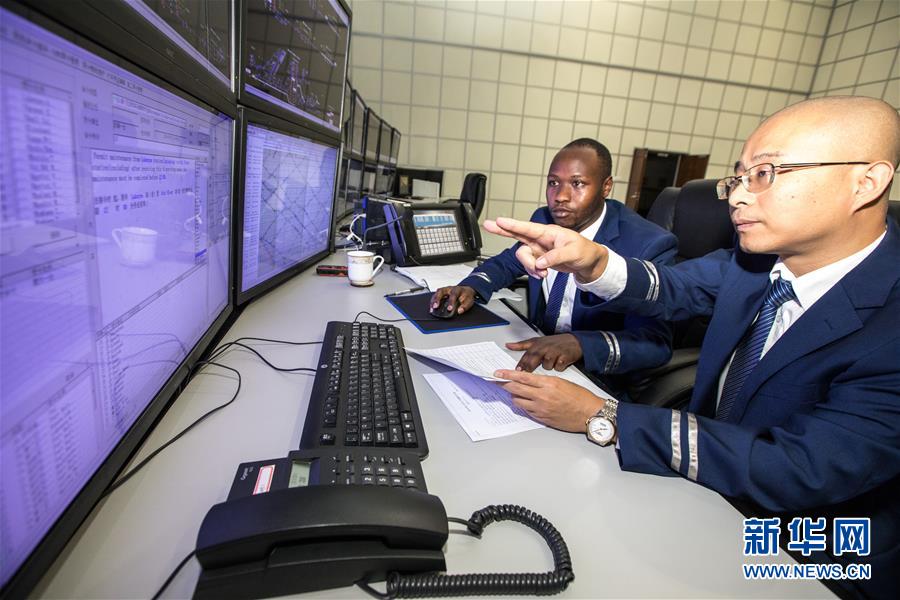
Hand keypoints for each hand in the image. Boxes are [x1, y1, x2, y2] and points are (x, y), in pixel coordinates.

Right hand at [429, 286, 475, 314]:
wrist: (466, 291)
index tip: (449, 309)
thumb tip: (460, 311)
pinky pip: (435, 296)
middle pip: (441, 291)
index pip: (453, 295)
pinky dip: (432, 302)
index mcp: (457, 289)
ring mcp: (444, 290)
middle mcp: (449, 288)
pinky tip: (432, 308)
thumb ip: (465, 306)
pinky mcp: (441, 293)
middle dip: (437, 299)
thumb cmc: (466, 296)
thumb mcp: (469, 301)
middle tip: (435, 307)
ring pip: (437, 293)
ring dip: (433, 301)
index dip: (451, 302)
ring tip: (432, 309)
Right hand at [484, 217, 608, 281]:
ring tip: (542, 273)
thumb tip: (540, 263)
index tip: (498, 221)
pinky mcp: (540, 258)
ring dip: (529, 266)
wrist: (589, 262)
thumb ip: (555, 257)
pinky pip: (529, 266)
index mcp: (549, 232)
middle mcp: (541, 239)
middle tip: (488, 225)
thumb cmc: (585, 251)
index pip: (528, 228)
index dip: (512, 225)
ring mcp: (539, 249)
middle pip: (517, 235)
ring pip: (523, 256)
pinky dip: (533, 272)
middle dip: (502, 231)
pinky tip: (542, 274)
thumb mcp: (573, 252)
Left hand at [494, 369, 604, 431]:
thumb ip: (543, 382)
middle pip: (515, 389)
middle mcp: (542, 396)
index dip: (507, 374)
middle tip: (497, 382)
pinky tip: (525, 403)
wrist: (589, 414)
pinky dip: (523, 405)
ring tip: (514, 393)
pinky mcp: (542, 418)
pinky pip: (526, 411)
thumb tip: (528, 382)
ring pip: (518, 401)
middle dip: (504, 384)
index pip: (522, 377)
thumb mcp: (561, 382)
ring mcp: (541, 409)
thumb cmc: (579, 397)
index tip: (497, 373)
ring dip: (514, 396)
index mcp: (548, 384)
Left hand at [506, 334, 582, 371]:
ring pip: (547, 365)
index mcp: (537, 344)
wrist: (574, 341)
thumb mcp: (537, 341)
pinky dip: (558, 367)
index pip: (526, 355)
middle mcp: (545, 347)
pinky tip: (559, 364)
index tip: (515, 372)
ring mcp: (555, 352)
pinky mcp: (565, 357)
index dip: (521, 364)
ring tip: (551, 363)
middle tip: (527, 375)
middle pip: (534, 359)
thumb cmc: (554, 342)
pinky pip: (558, 367)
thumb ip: (522, 345)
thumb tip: (508, 345)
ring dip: (548, 367)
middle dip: (529, 368)